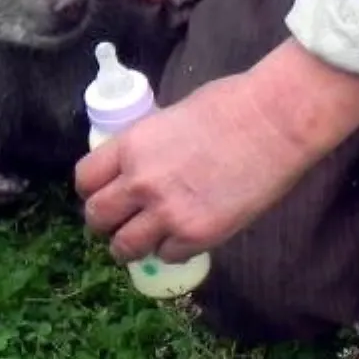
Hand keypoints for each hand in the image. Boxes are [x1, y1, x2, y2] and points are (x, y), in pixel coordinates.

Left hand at [75, 40, 358, 263]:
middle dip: (107, 222)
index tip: (107, 192)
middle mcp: (140, 182)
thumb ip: (149, 146)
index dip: (93, 189)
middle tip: (124, 219)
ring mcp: (166, 212)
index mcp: (132, 145)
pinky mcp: (196, 235)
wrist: (274, 121)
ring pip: (124, 248)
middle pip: (96, 218)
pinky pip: (167, 254)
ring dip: (132, 244)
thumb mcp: (172, 116)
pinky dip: (172, 248)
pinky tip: (187, 232)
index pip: (85, 180)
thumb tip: (140, 164)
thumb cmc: (231, 104)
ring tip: (149, 237)